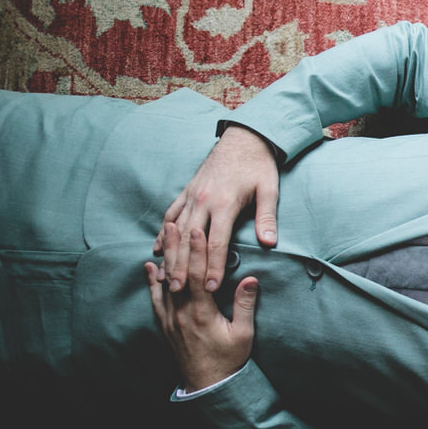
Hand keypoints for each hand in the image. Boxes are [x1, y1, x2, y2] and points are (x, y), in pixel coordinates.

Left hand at [147, 227, 258, 391]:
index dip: (197, 251)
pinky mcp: (165, 325)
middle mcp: (181, 313)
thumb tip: (250, 279)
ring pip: (164, 283)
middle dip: (177, 247)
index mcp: (202, 313)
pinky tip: (151, 267)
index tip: (198, 230)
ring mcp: (170, 320)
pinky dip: (152, 281)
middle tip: (174, 224)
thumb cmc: (229, 360)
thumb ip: (244, 305)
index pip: (197, 275)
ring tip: (163, 238)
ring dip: (165, 259)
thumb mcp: (243, 334)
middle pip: (177, 274)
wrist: (207, 385)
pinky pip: (156, 299)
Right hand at [155, 125, 278, 291]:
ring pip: (176, 230)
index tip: (210, 288)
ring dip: (170, 255)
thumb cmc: (259, 165)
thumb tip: (269, 243)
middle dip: (184, 267)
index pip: (216, 243)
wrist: (244, 137)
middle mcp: (203, 201)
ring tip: (165, 277)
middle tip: (178, 291)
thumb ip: (267, 217)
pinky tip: (158, 250)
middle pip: (189, 241)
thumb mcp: (269, 189)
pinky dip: (164, 233)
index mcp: (224, 204)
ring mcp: (192, 195)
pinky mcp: (186, 191)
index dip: (214, 267)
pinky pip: (171, 214)